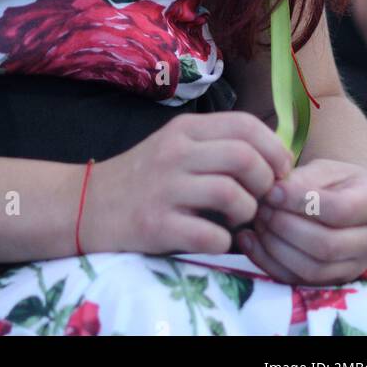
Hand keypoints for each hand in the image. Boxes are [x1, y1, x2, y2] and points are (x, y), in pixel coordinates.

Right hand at [79, 111, 292, 257]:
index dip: (274, 149)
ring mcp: (164, 188)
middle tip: (261, 198)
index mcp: (184, 129)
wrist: (86, 205)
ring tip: (237, 218)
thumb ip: (214, 144)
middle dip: (266, 182)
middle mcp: (175, 153)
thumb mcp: (174, 146)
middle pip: (245, 157)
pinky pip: (211, 234)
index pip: (245, 125)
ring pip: (232, 194)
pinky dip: (224, 241)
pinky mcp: (156, 225)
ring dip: (247, 212)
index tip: (280, 170)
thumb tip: (270, 156)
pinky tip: (215, 238)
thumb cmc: (140, 177)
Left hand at [236, 158, 366, 285]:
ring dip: (275, 246)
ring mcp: (354, 266)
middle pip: (326, 245)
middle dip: (285, 227)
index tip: (272, 190)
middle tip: (260, 207)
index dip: (300, 202)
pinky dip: (268, 263)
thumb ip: (303, 179)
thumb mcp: (327, 168)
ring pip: (312, 269)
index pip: (339, 210)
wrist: (358, 204)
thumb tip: (273, 191)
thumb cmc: (339, 181)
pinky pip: (298, 281)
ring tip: (257, 221)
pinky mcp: (333, 281)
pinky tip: (249, 240)